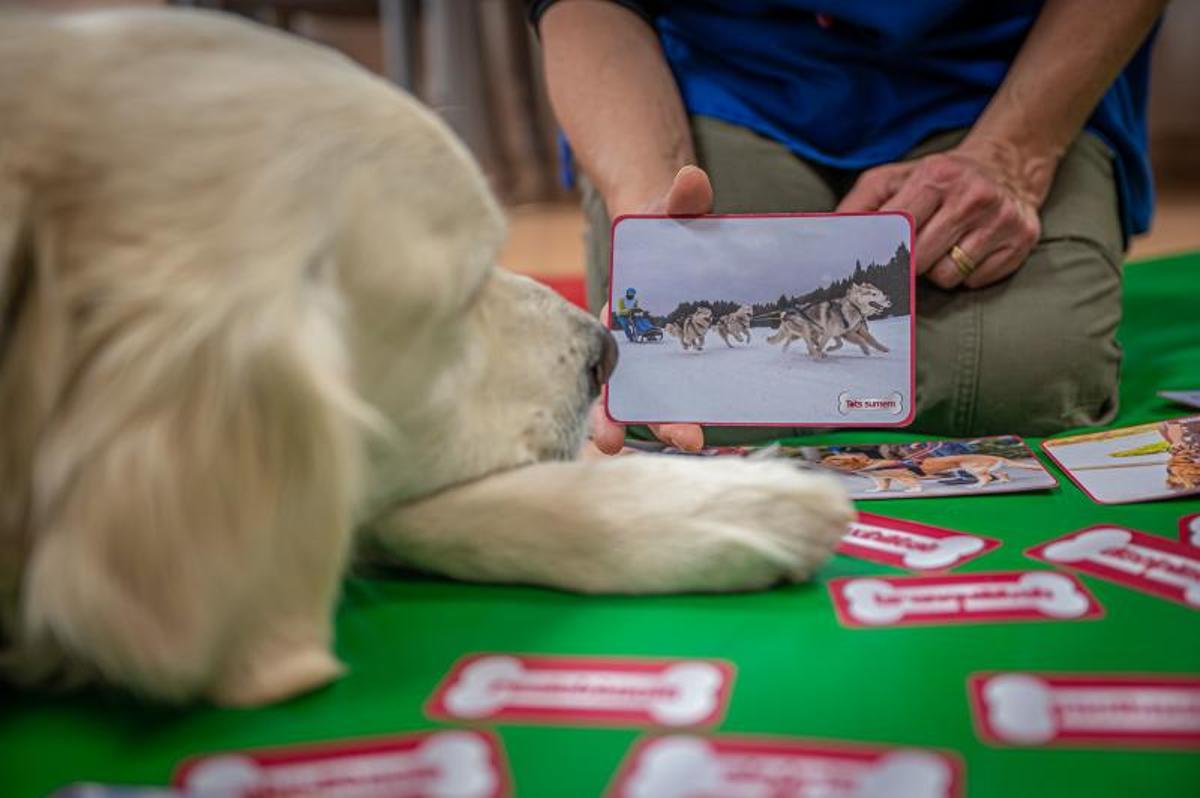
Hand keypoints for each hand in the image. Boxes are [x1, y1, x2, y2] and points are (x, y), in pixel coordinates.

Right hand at [591, 165, 712, 454]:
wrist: (682, 231)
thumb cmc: (671, 226)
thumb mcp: (674, 212)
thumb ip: (681, 201)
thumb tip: (691, 180)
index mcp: (624, 317)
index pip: (612, 363)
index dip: (611, 402)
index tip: (615, 436)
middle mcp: (639, 344)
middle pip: (635, 393)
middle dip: (647, 423)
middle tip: (682, 441)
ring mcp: (667, 355)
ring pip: (663, 399)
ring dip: (674, 425)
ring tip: (697, 445)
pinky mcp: (697, 356)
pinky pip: (698, 388)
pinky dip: (705, 408)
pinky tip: (726, 429)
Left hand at [837, 139, 1051, 289]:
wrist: (1006, 166)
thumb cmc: (936, 179)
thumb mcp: (892, 179)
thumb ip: (858, 207)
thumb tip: (830, 237)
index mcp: (936, 176)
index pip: (896, 229)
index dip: (879, 252)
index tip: (868, 265)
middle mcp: (973, 196)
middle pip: (919, 260)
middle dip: (906, 265)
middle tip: (907, 257)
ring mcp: (1001, 219)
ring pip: (947, 276)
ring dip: (936, 271)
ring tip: (942, 248)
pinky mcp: (1022, 240)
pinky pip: (974, 281)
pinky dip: (965, 274)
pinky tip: (967, 251)